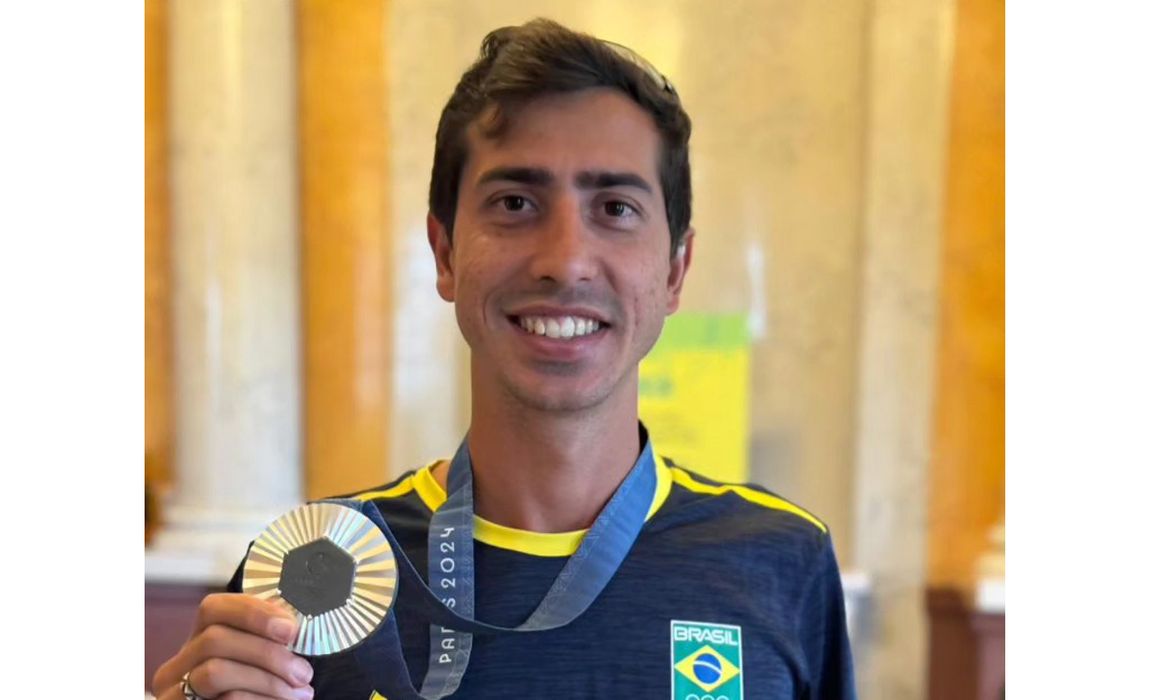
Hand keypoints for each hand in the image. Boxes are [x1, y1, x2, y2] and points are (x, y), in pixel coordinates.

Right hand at [151, 593, 313, 699]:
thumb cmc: (255, 694)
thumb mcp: (255, 664)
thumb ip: (265, 641)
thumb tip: (290, 623)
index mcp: (196, 643)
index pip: (212, 608)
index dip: (253, 613)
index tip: (290, 629)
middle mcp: (177, 666)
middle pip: (214, 639)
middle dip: (267, 653)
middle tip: (304, 672)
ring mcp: (174, 693)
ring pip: (215, 671)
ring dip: (267, 680)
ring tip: (301, 691)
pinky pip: (226, 699)